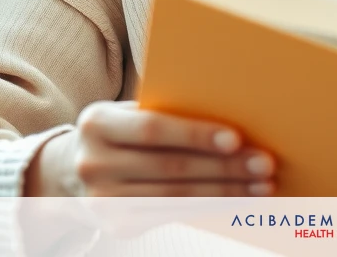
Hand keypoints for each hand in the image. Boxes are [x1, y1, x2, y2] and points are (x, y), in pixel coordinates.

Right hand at [25, 100, 276, 196]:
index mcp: (97, 122)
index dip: (195, 135)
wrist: (73, 169)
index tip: (236, 138)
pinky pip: (172, 215)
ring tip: (261, 186)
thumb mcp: (128, 113)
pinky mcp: (117, 226)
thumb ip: (165, 110)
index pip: (153, 130)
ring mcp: (102, 199)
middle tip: (264, 164)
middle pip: (170, 167)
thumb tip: (233, 110)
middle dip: (224, 167)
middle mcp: (93, 162)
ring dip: (225, 192)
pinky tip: (237, 200)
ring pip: (176, 196)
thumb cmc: (121, 131)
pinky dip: (209, 207)